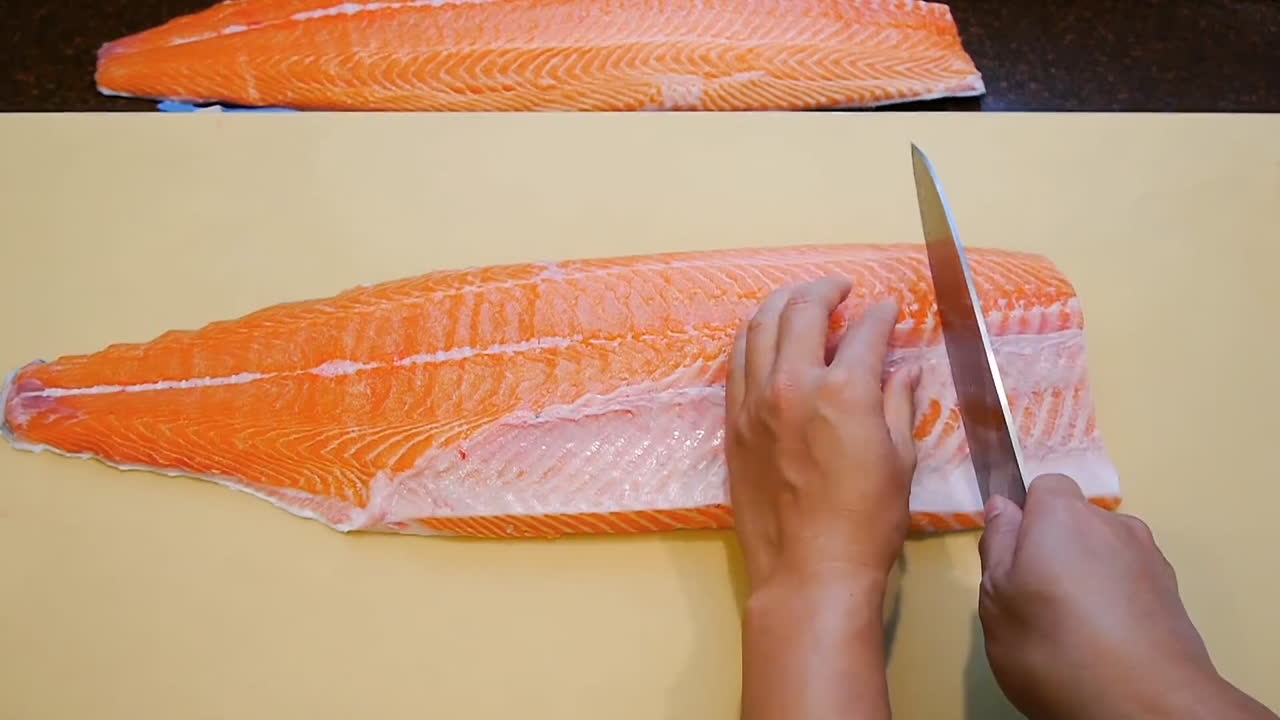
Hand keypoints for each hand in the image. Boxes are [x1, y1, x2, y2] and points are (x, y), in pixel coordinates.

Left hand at [727, 277, 917, 719]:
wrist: (808, 571)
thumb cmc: (865, 523)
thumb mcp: (899, 459)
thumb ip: (897, 403)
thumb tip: (903, 369)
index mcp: (843, 391)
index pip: (866, 332)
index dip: (882, 315)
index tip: (888, 310)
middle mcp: (792, 385)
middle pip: (803, 311)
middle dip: (826, 289)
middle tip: (842, 288)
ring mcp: (755, 402)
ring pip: (760, 327)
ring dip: (783, 304)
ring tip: (802, 301)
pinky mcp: (734, 422)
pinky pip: (738, 361)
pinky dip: (755, 337)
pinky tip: (769, 337)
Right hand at [979, 475, 1276, 718]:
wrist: (1147, 705)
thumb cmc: (1053, 646)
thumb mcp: (996, 597)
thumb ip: (998, 544)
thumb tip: (1003, 507)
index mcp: (1064, 515)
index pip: (1045, 486)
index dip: (1027, 516)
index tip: (1015, 557)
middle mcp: (1113, 524)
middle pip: (1077, 521)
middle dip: (1057, 548)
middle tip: (1036, 598)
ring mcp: (1149, 558)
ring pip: (1105, 553)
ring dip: (1089, 575)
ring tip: (1074, 627)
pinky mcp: (1172, 594)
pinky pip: (1130, 582)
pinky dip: (1116, 601)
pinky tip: (1105, 641)